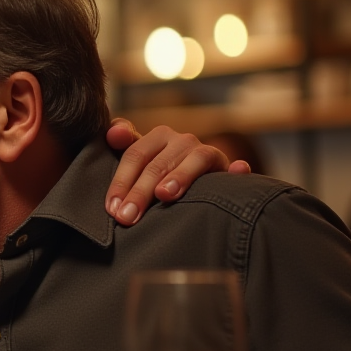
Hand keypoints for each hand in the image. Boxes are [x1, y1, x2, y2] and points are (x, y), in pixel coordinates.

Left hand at [103, 119, 250, 225]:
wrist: (192, 176)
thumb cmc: (155, 172)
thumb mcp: (137, 161)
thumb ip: (122, 145)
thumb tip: (112, 133)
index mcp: (156, 137)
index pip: (135, 155)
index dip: (121, 181)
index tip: (112, 208)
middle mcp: (181, 140)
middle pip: (158, 164)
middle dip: (140, 192)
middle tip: (127, 217)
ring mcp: (206, 152)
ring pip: (193, 160)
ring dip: (180, 176)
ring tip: (164, 195)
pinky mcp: (226, 168)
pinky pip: (234, 168)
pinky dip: (237, 171)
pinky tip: (238, 172)